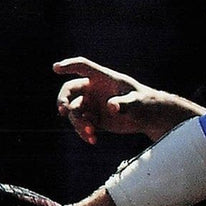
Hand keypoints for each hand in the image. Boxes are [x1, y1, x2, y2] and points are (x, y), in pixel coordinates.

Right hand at [52, 57, 202, 145]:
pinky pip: (81, 125)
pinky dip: (84, 132)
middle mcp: (93, 90)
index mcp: (102, 78)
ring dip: (78, 122)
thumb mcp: (138, 102)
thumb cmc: (146, 103)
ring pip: (74, 111)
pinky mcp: (93, 119)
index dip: (68, 66)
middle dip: (63, 100)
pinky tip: (92, 140)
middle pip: (69, 90)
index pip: (82, 67)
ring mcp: (91, 105)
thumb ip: (125, 103)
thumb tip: (111, 107)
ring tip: (90, 133)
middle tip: (63, 110)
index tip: (56, 68)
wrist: (149, 118)